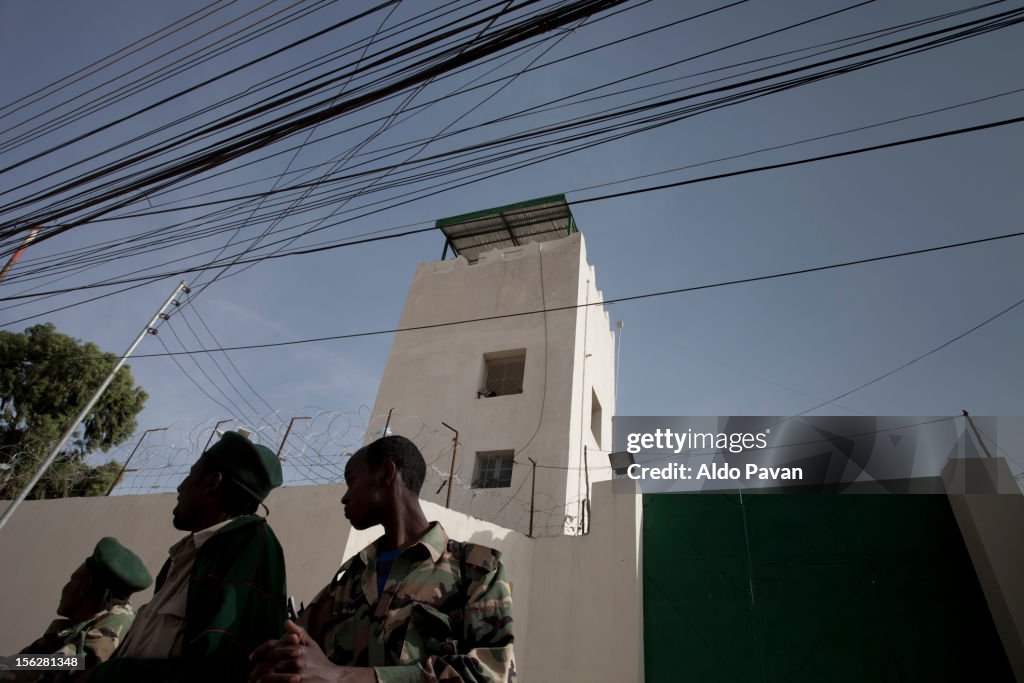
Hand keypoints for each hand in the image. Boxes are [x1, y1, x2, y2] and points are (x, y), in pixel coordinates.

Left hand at [249, 620, 374, 682]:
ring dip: (261, 680)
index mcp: (297, 647)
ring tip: (256, 682)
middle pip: (269, 663)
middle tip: (251, 676)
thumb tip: (285, 621)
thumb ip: (298, 632)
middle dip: (258, 669)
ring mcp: (297, 673)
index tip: (252, 658)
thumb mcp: (311, 645)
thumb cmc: (320, 662)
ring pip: (271, 676)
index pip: (272, 647)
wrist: (335, 679)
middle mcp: (296, 658)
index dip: (260, 652)